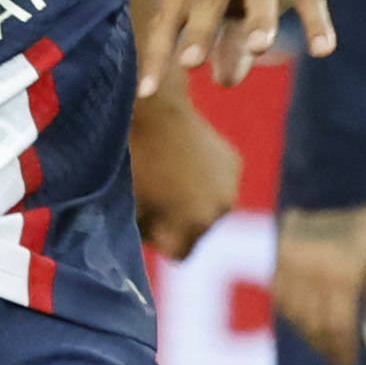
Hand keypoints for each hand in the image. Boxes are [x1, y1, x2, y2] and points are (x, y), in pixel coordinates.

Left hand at [130, 87, 242, 256]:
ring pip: (211, 208)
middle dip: (180, 221)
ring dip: (195, 200)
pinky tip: (184, 160)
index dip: (160, 240)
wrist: (154, 111)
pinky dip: (204, 178)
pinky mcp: (234, 164)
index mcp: (194, 225)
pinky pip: (218, 184)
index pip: (179, 253)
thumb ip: (145, 234)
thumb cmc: (132, 164)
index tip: (147, 222)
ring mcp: (230, 186)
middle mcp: (220, 210)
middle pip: (198, 231)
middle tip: (156, 196)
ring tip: (169, 176)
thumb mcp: (130, 207)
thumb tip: (151, 243)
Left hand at [143, 0, 355, 92]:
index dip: (157, 53)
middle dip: (200, 29)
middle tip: (190, 63)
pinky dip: (316, 20)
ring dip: (259, 19)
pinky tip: (323, 49)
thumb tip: (223, 82)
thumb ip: (230, 40)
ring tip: (259, 48)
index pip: (170, 13)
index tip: (146, 93)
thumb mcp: (240, 1)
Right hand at [271, 202, 365, 364]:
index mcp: (339, 275)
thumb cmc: (360, 224)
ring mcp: (287, 271)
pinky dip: (294, 318)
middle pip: (314, 327)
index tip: (348, 363)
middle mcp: (310, 277)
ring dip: (309, 336)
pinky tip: (306, 323)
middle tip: (336, 360)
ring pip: (295, 318)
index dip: (342, 349)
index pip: (337, 326)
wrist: (325, 185)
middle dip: (326, 347)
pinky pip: (281, 303)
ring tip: (324, 345)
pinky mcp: (273, 266)